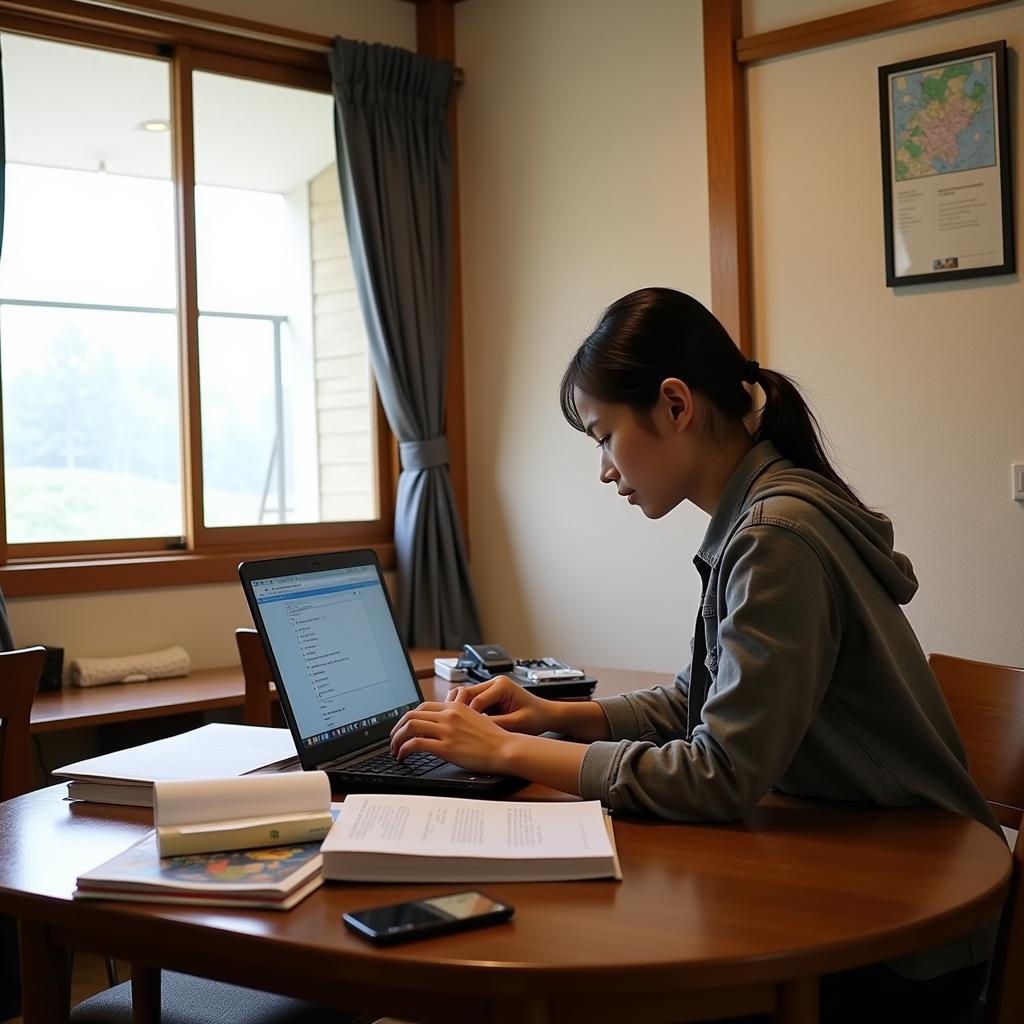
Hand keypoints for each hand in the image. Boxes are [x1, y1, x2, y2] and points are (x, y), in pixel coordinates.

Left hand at [389, 701, 515, 774]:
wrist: (505, 748)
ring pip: (410, 726)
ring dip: (397, 739)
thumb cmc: (494, 738)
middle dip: (398, 728)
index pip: (423, 706)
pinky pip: (416, 744)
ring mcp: (447, 730)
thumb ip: (458, 717)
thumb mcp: (475, 719)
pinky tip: (403, 756)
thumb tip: (444, 725)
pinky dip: (404, 749)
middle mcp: (449, 715)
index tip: (404, 727)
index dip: (409, 717)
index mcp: (455, 706)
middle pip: (412, 714)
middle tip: (394, 739)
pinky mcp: (446, 747)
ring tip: (395, 750)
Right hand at [446, 676, 558, 734]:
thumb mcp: (516, 724)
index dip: (468, 717)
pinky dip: (466, 713)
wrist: (546, 714)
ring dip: (460, 711)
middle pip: (466, 694)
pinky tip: (465, 726)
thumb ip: (495, 725)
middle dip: (459, 711)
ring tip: (457, 728)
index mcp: (501, 685)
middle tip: (452, 729)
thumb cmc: (536, 717)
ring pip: (465, 697)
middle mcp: (494, 683)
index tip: (462, 732)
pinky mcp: (488, 697)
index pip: (476, 700)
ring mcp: (490, 689)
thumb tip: (475, 730)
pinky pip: (471, 702)